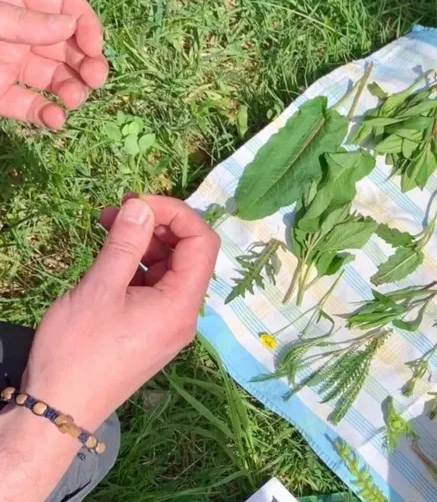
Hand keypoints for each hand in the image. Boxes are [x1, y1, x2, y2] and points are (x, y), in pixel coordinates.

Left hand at [0, 0, 108, 128]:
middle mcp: (21, 34)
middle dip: (88, 63)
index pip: (68, 5)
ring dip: (74, 91)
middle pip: (70, 46)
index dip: (86, 25)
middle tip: (95, 79)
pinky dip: (47, 116)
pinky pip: (30, 107)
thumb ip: (24, 20)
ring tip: (73, 100)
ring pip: (57, 79)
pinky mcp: (1, 96)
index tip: (92, 47)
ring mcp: (12, 65)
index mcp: (17, 1)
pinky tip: (55, 120)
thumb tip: (70, 26)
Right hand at [21, 195, 219, 429]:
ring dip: (145, 244)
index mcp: (182, 304)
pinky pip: (156, 289)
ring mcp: (169, 324)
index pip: (203, 242)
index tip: (137, 202)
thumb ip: (126, 244)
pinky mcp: (152, 331)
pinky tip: (111, 259)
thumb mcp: (99, 289)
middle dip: (157, 226)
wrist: (59, 409)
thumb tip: (143, 206)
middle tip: (116, 211)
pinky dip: (138, 267)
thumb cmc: (78, 350)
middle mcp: (185, 314)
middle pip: (189, 254)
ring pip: (170, 270)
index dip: (176, 213)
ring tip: (107, 228)